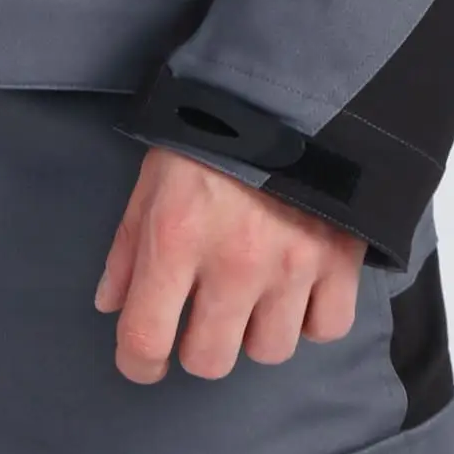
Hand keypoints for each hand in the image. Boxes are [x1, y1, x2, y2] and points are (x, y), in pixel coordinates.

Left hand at [93, 145, 363, 383]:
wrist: (292, 89)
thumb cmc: (210, 133)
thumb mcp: (153, 180)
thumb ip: (130, 247)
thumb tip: (112, 305)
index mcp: (177, 237)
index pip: (145, 339)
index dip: (138, 364)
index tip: (144, 361)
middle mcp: (234, 262)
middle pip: (210, 361)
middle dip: (199, 347)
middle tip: (203, 318)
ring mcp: (292, 264)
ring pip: (269, 351)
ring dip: (256, 332)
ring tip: (255, 296)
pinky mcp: (341, 259)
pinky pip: (326, 328)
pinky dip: (311, 318)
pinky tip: (297, 290)